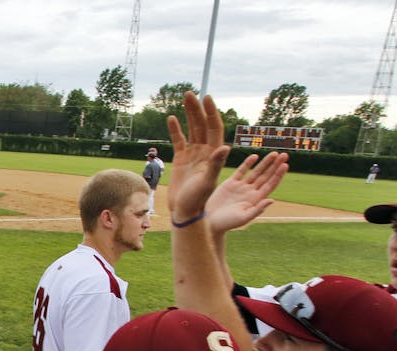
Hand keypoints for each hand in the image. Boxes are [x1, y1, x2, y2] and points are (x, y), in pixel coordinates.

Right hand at [166, 91, 230, 221]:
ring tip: (185, 97)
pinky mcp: (182, 159)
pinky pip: (179, 140)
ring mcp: (194, 154)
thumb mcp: (207, 181)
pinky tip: (171, 118)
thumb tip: (224, 147)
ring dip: (189, 113)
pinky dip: (175, 129)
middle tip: (191, 93)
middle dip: (198, 108)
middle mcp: (206, 151)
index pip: (215, 127)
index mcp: (215, 154)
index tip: (206, 98)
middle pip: (203, 124)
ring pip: (192, 128)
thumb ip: (216, 164)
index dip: (211, 112)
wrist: (185, 210)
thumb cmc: (198, 199)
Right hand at [206, 151, 288, 233]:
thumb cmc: (228, 223)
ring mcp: (241, 186)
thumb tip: (272, 200)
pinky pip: (241, 171)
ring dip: (265, 162)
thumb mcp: (244, 218)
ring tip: (274, 153)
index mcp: (256, 199)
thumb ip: (258, 209)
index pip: (270, 184)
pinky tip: (255, 157)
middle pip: (266, 176)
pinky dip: (248, 164)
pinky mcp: (230, 183)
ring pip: (256, 171)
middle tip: (285, 154)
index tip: (285, 165)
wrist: (211, 221)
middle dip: (275, 165)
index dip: (278, 175)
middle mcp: (251, 191)